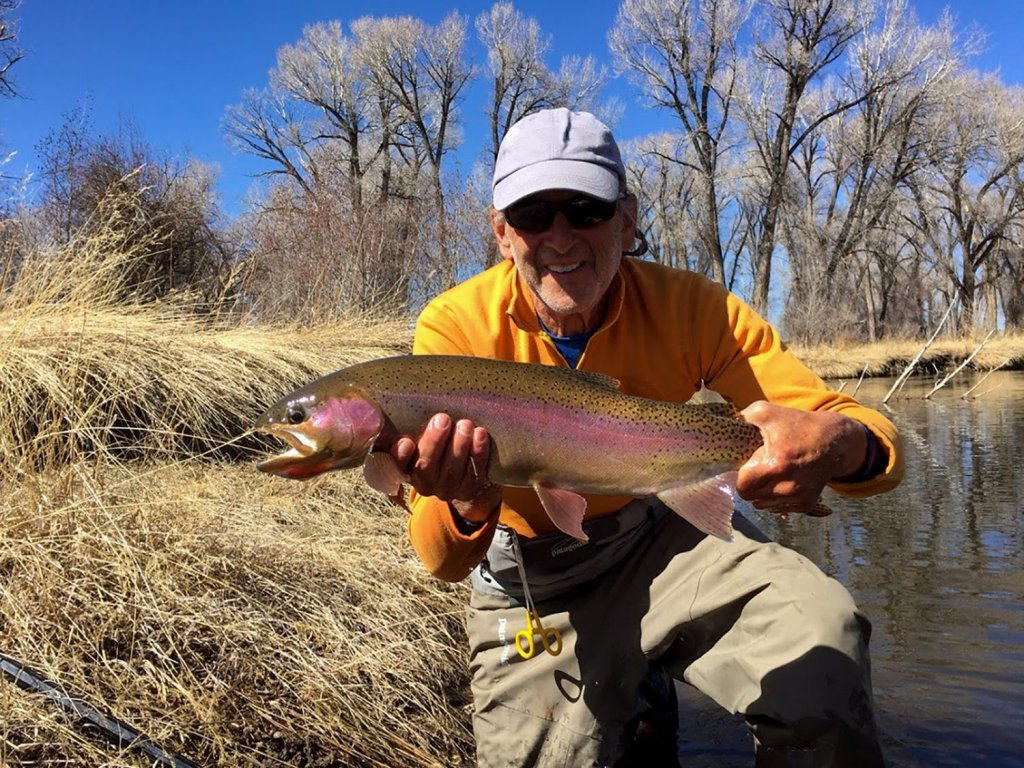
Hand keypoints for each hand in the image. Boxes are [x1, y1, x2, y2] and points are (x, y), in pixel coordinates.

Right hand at [390, 413, 501, 523]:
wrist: (462, 471)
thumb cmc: (437, 446)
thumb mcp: (421, 439)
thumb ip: (414, 429)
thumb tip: (402, 400)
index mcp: (408, 470)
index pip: (399, 464)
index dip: (402, 455)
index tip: (406, 441)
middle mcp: (425, 484)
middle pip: (427, 466)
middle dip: (435, 441)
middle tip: (443, 419)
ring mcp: (448, 489)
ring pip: (452, 470)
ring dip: (460, 446)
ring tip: (465, 424)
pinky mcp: (469, 489)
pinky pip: (475, 473)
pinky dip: (478, 453)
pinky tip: (480, 434)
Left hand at [736, 401, 867, 513]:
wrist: (835, 441)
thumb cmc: (799, 425)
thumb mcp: (767, 412)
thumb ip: (743, 417)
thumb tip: (727, 423)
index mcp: (775, 465)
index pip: (742, 486)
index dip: (742, 476)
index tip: (748, 465)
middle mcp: (787, 487)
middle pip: (751, 498)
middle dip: (750, 484)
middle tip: (758, 469)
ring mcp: (798, 497)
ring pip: (764, 506)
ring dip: (762, 493)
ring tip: (770, 474)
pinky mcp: (806, 503)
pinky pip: (780, 509)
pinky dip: (776, 498)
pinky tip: (782, 481)